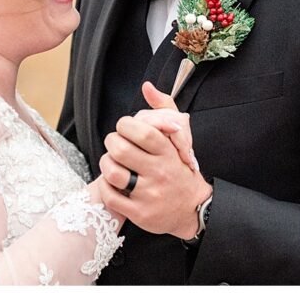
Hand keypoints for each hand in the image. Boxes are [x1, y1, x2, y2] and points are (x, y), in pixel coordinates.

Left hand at [97, 82, 212, 238]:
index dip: (125, 126)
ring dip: (106, 164)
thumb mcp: (179, 138)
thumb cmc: (180, 168)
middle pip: (121, 150)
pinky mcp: (140, 214)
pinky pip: (111, 196)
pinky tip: (113, 182)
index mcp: (168, 152)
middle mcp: (160, 173)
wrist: (193, 209)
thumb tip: (147, 86)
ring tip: (112, 163)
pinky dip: (106, 187)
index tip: (124, 129)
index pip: (141, 131)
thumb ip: (164, 109)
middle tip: (115, 144)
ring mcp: (150, 195)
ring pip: (113, 173)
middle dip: (112, 143)